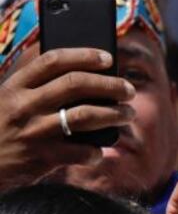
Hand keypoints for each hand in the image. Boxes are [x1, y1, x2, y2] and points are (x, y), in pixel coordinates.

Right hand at [0, 48, 134, 189]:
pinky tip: (100, 151)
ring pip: (84, 116)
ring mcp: (33, 131)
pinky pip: (81, 152)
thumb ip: (34, 86)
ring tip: (128, 114)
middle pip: (75, 84)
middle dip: (109, 85)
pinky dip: (96, 151)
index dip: (84, 56)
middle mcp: (24, 105)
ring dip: (114, 114)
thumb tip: (80, 72)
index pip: (52, 61)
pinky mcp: (41, 157)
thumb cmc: (1, 129)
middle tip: (129, 90)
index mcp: (15, 86)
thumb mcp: (7, 100)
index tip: (108, 58)